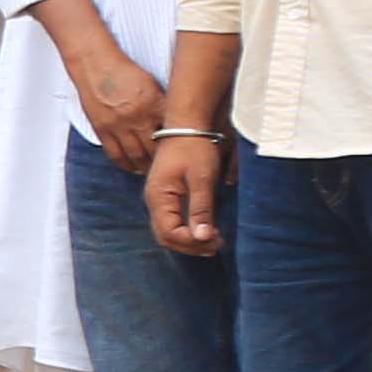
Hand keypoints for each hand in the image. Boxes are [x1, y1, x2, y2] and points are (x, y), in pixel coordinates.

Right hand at [65, 40, 166, 174]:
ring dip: (145, 166)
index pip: (170, 133)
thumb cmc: (124, 72)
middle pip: (154, 149)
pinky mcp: (102, 129)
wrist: (95, 66)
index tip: (182, 154)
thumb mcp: (152, 85)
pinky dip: (125, 164)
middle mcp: (136, 117)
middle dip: (162, 161)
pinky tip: (132, 167)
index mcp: (152, 104)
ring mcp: (117, 125)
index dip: (177, 147)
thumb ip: (162, 105)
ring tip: (151, 170)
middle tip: (169, 168)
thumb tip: (174, 124)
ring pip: (135, 156)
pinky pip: (115, 154)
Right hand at [148, 132, 226, 254]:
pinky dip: (187, 230)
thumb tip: (203, 237)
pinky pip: (171, 221)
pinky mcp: (166, 195)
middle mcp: (154, 200)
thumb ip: (201, 209)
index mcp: (158, 196)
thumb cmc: (195, 147)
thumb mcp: (202, 179)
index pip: (169, 233)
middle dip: (190, 245)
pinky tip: (204, 229)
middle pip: (165, 236)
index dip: (192, 242)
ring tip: (213, 241)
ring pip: (168, 231)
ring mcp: (158, 198)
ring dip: (189, 240)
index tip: (216, 241)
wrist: (187, 125)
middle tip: (217, 246)